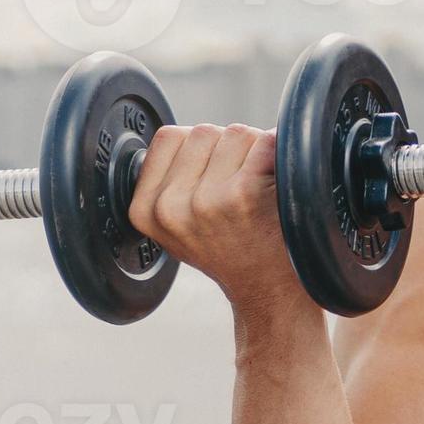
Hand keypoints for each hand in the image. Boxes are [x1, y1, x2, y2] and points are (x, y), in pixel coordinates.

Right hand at [125, 124, 307, 318]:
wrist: (268, 292)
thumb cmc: (230, 252)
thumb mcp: (178, 227)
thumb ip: (167, 183)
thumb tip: (182, 136)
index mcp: (145, 211)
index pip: (168, 138)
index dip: (198, 149)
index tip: (213, 179)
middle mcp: (170, 207)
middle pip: (203, 131)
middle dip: (228, 148)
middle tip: (241, 189)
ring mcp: (206, 200)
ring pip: (235, 133)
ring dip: (255, 151)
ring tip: (258, 191)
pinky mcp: (242, 194)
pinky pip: (263, 142)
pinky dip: (278, 154)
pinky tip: (276, 185)